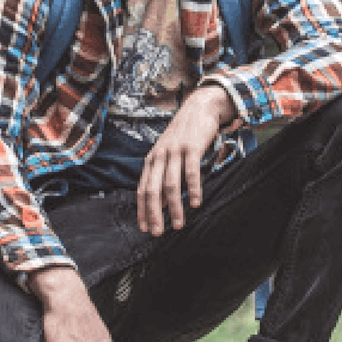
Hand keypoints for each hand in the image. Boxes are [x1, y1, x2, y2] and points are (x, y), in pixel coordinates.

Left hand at [138, 84, 237, 235]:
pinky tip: (196, 203)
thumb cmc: (184, 135)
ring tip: (178, 224)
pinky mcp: (191, 147)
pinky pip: (191, 172)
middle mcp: (159, 156)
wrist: (198, 107)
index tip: (144, 228)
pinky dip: (193, 190)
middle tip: (157, 233)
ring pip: (171, 185)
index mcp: (152, 160)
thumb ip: (164, 175)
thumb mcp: (168, 154)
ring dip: (174, 207)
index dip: (142, 210)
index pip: (142, 190)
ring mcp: (174, 151)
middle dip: (154, 214)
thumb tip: (162, 203)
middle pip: (153, 191)